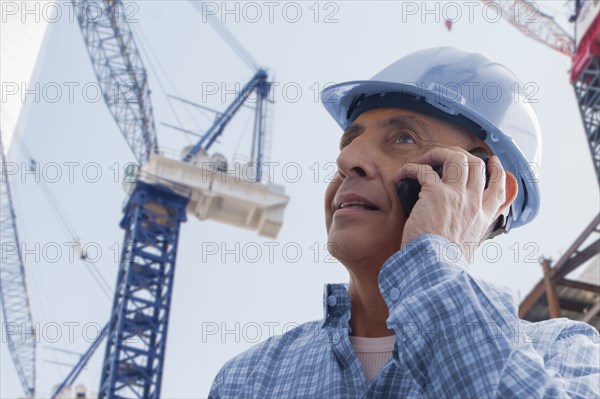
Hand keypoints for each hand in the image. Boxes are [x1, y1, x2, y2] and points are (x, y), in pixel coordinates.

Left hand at [396, 147, 507, 261]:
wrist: (437, 269)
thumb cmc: (445, 264)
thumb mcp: (468, 250)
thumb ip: (467, 238)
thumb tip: (459, 238)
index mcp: (482, 217)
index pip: (498, 188)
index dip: (497, 171)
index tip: (491, 162)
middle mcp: (473, 203)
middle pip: (476, 165)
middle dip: (461, 155)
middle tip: (445, 156)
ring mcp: (456, 195)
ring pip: (455, 158)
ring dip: (438, 154)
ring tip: (424, 160)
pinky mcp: (435, 193)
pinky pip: (423, 170)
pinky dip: (410, 167)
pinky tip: (402, 174)